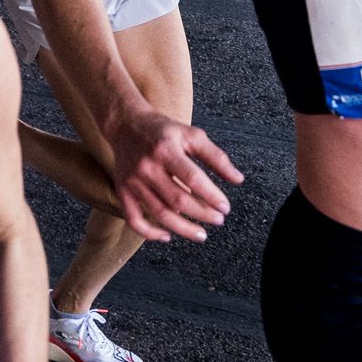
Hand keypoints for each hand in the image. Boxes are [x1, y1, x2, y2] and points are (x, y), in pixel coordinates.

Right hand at [107, 105, 241, 243]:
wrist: (125, 124)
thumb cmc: (163, 131)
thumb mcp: (192, 135)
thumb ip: (216, 157)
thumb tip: (238, 179)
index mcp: (166, 149)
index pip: (193, 178)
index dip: (211, 196)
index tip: (225, 207)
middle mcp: (148, 167)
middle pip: (178, 200)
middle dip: (202, 214)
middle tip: (218, 220)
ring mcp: (133, 181)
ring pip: (159, 213)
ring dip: (183, 228)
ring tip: (201, 234)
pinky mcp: (123, 191)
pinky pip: (134, 219)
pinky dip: (150, 233)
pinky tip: (167, 236)